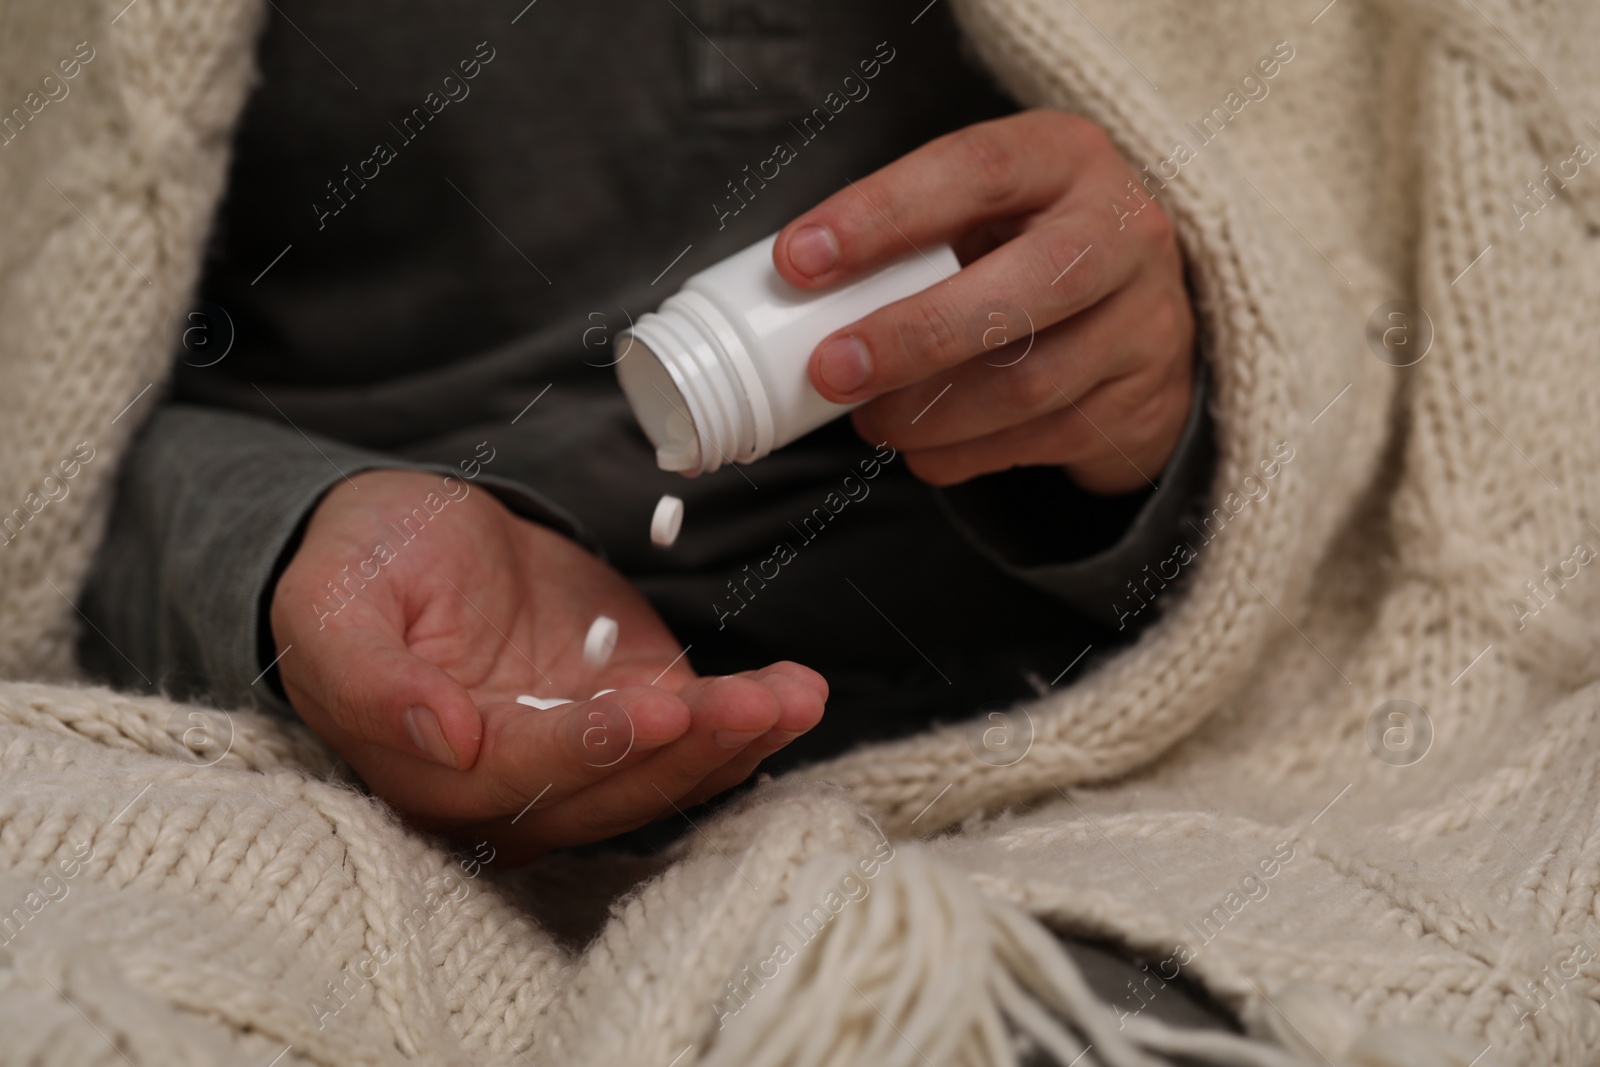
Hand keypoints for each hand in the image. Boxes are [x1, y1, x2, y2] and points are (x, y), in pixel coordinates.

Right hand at [269, 469, 825, 862]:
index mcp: (433, 777)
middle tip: (758, 705)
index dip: (590, 749)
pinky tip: (796, 693)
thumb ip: (370, 679)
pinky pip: (693, 732)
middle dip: (690, 751)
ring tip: (795, 698)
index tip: (654, 710)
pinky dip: (749, 717)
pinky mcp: (627, 714)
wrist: (400, 538)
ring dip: (735, 742)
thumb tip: (444, 740)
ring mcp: (579, 755)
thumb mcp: (330, 606)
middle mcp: (514, 788)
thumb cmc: (355, 568)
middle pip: (613, 789)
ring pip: (666, 771)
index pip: (523, 778)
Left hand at [774, 109, 1195, 493]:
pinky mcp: (1140, 402)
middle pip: (1016, 291)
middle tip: (830, 370)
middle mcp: (1122, 233)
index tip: (798, 260)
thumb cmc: (1031, 251)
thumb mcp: (990, 212)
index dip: (880, 216)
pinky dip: (959, 453)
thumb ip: (918, 237)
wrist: (1145, 320)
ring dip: (926, 413)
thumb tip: (796, 292)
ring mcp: (1142, 322)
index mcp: (1067, 159)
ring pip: (1025, 384)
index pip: (973, 174)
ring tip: (869, 418)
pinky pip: (1035, 440)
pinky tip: (919, 446)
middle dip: (909, 337)